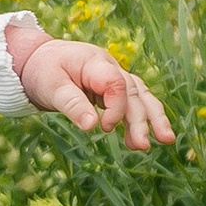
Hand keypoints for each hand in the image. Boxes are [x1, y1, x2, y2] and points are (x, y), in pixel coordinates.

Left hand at [6, 19, 173, 146]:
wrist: (39, 60)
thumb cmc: (43, 71)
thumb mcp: (51, 87)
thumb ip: (72, 105)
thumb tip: (92, 127)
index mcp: (95, 63)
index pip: (116, 83)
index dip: (116, 107)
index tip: (104, 128)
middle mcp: (111, 67)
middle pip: (133, 93)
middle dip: (142, 120)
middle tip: (143, 146)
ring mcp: (115, 77)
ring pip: (141, 96)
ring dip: (153, 118)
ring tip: (166, 140)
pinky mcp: (115, 88)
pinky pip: (135, 101)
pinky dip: (143, 118)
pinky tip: (143, 139)